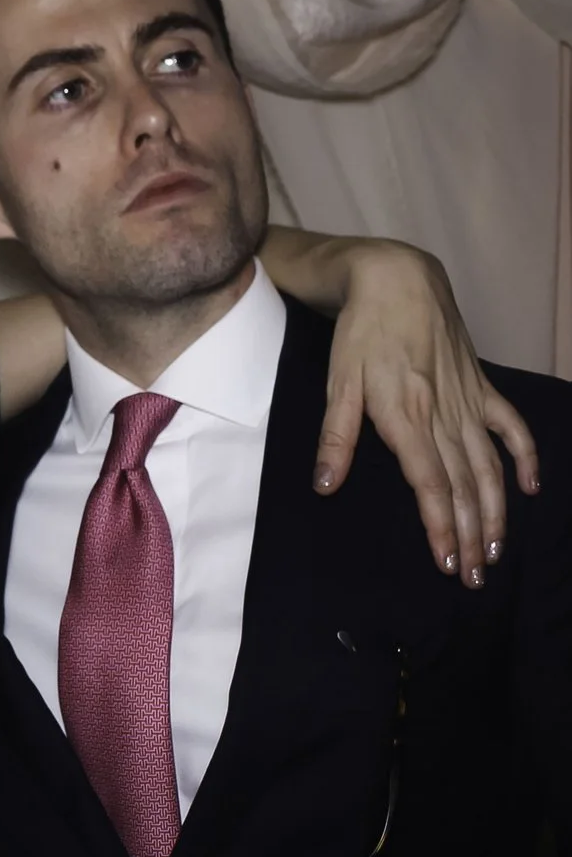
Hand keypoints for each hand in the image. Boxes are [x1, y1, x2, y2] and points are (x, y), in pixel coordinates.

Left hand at [315, 239, 538, 588]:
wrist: (398, 280)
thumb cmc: (361, 333)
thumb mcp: (336, 384)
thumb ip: (336, 437)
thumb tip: (325, 486)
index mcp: (406, 416)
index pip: (429, 483)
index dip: (440, 524)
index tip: (446, 559)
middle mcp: (444, 414)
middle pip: (464, 485)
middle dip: (471, 534)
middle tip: (474, 575)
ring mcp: (468, 401)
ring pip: (490, 466)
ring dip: (497, 511)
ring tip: (497, 550)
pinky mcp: (481, 387)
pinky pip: (511, 426)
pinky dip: (524, 456)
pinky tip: (530, 488)